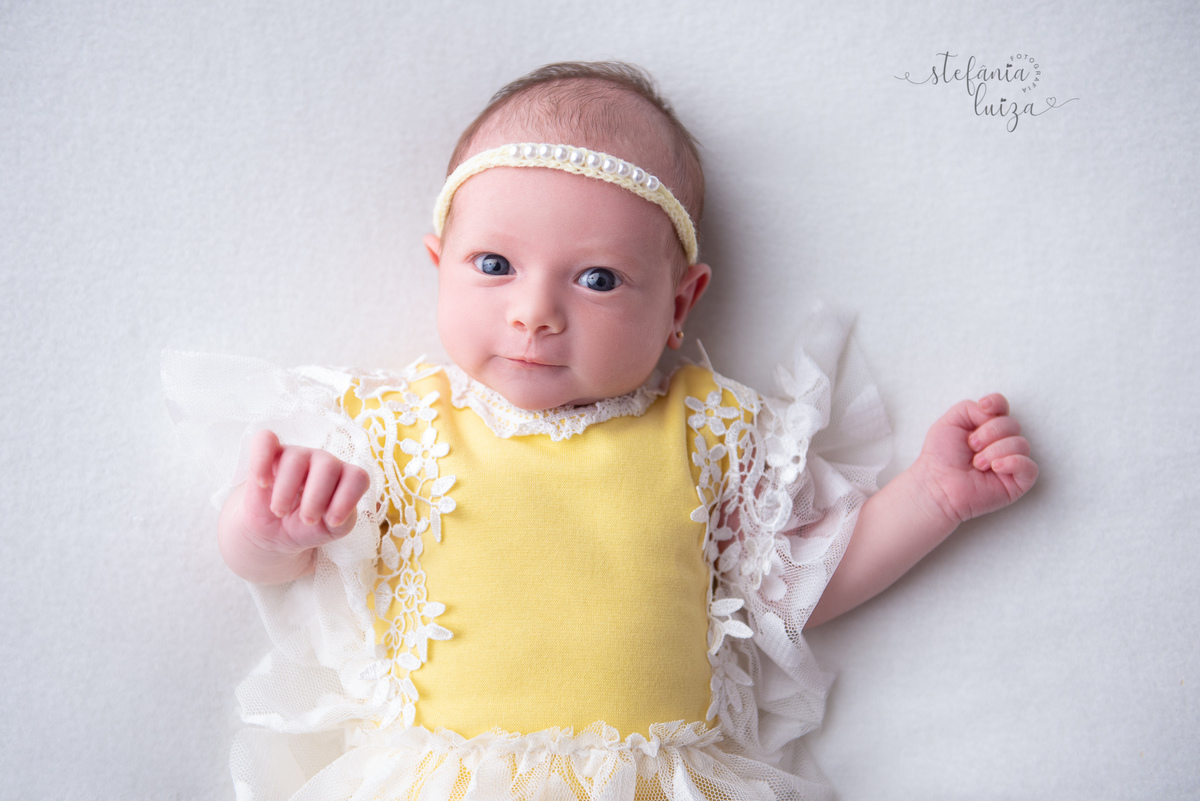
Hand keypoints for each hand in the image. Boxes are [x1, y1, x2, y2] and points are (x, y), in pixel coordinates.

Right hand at [218, 430, 369, 581]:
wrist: (273, 532)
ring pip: (296, 458)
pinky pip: (265, 441)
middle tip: (306, 520)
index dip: (347, 500)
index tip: (331, 522)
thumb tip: (334, 512)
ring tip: (279, 511)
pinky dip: (261, 460)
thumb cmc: (308, 526)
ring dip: (286, 490)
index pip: (357, 477)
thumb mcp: (330, 530)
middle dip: (317, 498)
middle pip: (329, 466)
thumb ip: (342, 521)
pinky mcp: (269, 452)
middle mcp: (324, 462)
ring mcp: (297, 454)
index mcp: (345, 478)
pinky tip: (263, 483)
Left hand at [912, 393, 1037, 527]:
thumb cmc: (941, 456)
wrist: (937, 485)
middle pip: (1013, 424)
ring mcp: (1011, 462)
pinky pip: (1030, 467)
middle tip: (971, 446)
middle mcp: (1002, 442)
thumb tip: (992, 414)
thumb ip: (970, 408)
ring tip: (977, 463)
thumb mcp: (950, 422)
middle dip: (989, 433)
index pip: (1003, 406)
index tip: (983, 408)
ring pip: (1021, 444)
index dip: (997, 403)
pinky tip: (995, 467)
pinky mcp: (1017, 482)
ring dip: (995, 451)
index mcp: (987, 427)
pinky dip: (1013, 463)